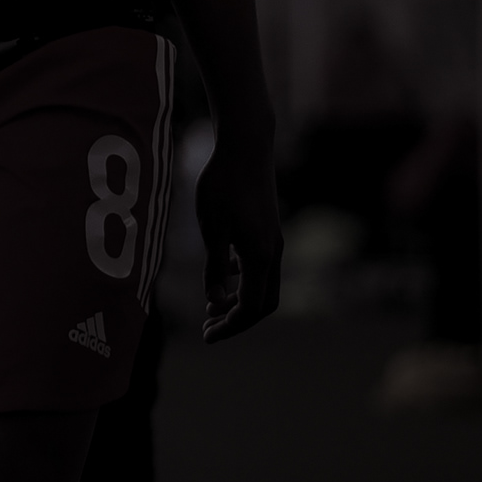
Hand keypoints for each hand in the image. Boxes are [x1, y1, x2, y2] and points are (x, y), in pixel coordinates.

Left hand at [194, 120, 283, 341]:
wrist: (247, 146)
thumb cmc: (223, 184)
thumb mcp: (211, 226)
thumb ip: (214, 266)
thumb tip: (215, 301)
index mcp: (260, 256)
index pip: (251, 308)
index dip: (230, 326)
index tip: (207, 336)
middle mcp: (274, 253)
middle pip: (263, 303)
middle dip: (237, 319)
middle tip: (209, 326)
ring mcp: (275, 241)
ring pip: (264, 285)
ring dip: (241, 299)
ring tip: (213, 304)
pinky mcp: (269, 230)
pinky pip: (262, 266)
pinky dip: (245, 278)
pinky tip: (225, 270)